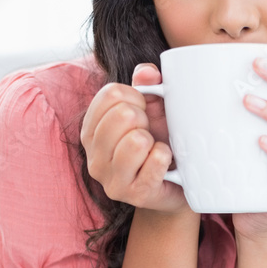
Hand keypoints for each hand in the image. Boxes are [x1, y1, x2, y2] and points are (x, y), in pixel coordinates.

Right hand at [79, 63, 191, 216]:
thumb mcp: (151, 109)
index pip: (110, 94)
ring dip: (153, 141)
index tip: (143, 112)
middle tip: (149, 135)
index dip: (136, 97)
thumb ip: (147, 85)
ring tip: (153, 150)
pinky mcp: (135, 194)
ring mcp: (112, 180)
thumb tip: (147, 73)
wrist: (175, 186)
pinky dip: (166, 156)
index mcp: (90, 131)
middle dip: (145, 119)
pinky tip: (164, 164)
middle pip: (122, 115)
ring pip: (136, 141)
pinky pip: (156, 160)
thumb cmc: (158, 142)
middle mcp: (93, 157)